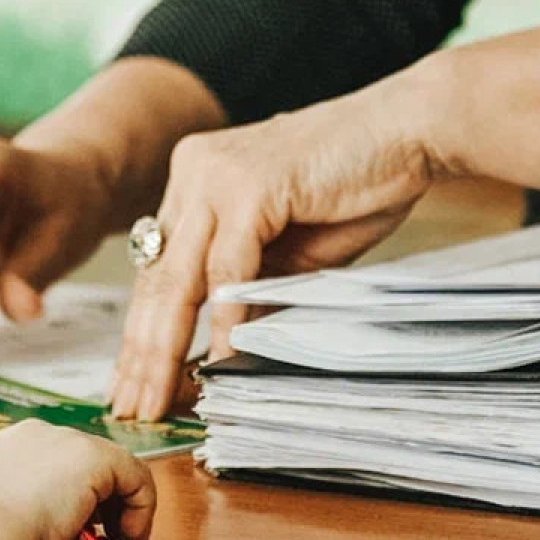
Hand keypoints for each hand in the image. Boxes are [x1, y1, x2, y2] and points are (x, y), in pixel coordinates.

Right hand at [0, 419, 156, 539]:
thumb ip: (20, 512)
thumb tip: (52, 532)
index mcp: (6, 449)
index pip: (55, 466)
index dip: (75, 500)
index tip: (82, 535)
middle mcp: (36, 436)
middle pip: (86, 464)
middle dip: (102, 503)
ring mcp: (65, 440)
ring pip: (113, 469)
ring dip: (123, 509)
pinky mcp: (94, 456)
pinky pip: (136, 477)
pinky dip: (141, 511)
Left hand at [110, 67, 446, 419]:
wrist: (408, 131)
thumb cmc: (356, 188)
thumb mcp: (287, 252)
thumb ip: (248, 289)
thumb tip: (218, 351)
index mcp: (194, 180)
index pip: (157, 268)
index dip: (142, 331)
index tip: (132, 382)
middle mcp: (192, 172)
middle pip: (156, 278)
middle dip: (142, 352)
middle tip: (131, 408)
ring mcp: (215, 175)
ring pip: (180, 278)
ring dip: (167, 348)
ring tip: (157, 401)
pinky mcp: (248, 186)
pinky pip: (229, 269)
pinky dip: (226, 322)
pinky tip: (220, 364)